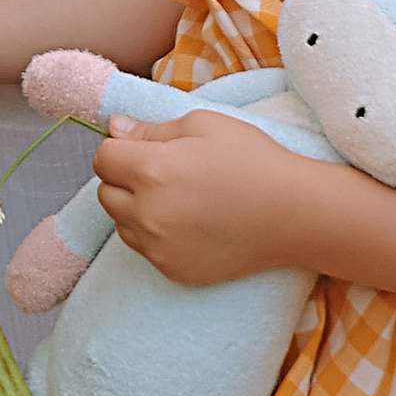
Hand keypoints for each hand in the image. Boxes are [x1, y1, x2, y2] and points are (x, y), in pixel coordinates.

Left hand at [94, 109, 306, 287]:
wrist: (293, 214)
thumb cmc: (252, 160)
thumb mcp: (202, 125)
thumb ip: (150, 129)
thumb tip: (114, 128)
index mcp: (151, 171)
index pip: (102, 158)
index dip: (119, 147)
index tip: (142, 146)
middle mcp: (148, 214)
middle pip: (105, 193)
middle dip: (124, 178)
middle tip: (161, 170)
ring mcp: (159, 248)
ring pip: (121, 223)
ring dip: (135, 208)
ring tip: (176, 197)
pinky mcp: (173, 271)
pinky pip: (144, 249)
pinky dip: (154, 234)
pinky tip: (187, 221)